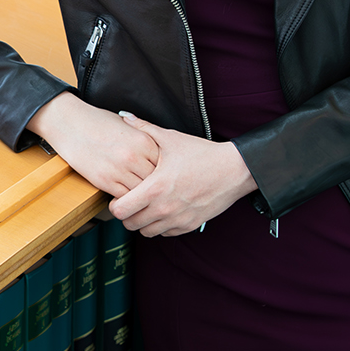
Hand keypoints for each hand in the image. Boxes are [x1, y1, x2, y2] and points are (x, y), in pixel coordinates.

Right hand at [27, 93, 159, 196]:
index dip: (165, 173)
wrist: (70, 123)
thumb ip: (146, 139)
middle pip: (155, 181)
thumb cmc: (98, 122)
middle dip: (156, 187)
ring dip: (142, 196)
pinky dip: (127, 200)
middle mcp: (134, 156)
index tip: (163, 177)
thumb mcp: (128, 126)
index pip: (165, 165)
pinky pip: (124, 198)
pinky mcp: (104, 180)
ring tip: (143, 198)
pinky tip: (127, 197)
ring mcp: (119, 169)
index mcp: (144, 141)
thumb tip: (161, 156)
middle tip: (155, 192)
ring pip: (141, 193)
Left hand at [109, 112, 257, 235]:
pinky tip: (163, 211)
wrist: (234, 170)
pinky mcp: (189, 225)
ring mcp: (177, 219)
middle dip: (127, 214)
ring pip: (146, 232)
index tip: (120, 195)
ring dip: (143, 222)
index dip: (115, 204)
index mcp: (155, 189)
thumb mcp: (171, 138)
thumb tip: (125, 117)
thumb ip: (144, 128)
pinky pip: (165, 234)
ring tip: (146, 207)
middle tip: (131, 202)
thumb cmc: (201, 154)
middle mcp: (164, 208)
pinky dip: (160, 226)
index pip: (120, 210)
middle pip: (130, 224)